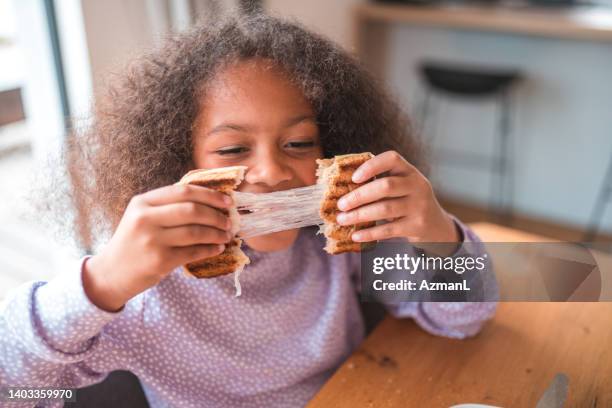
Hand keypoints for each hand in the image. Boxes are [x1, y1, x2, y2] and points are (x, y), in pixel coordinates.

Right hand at [84, 184, 233, 311]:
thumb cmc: (134, 242)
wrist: (111, 273)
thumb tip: (210, 200)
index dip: (209, 195)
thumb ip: (168, 206)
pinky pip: (193, 252)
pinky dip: (210, 250)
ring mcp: (152, 240)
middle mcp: (145, 218)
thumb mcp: (142, 217)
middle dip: (216, 215)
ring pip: (195, 232)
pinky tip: (217, 249)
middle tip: (229, 221)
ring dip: (216, 233)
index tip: (226, 201)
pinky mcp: (160, 260)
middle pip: (192, 210)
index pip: (183, 191)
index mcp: (142, 202)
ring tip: (226, 235)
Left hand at [335, 151, 459, 252]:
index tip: (353, 178)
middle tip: (341, 204)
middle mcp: (417, 186)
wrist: (436, 226)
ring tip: (342, 219)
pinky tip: (356, 235)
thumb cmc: (408, 202)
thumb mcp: (402, 187)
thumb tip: (342, 189)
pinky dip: (370, 233)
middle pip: (386, 186)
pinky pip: (389, 230)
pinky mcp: (417, 226)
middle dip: (359, 195)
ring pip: (385, 209)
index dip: (371, 166)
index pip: (392, 159)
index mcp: (410, 171)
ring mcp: (419, 206)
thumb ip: (380, 183)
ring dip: (359, 215)